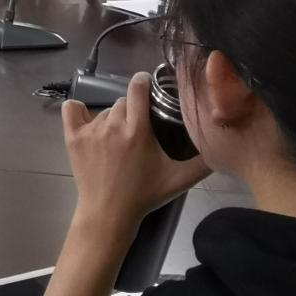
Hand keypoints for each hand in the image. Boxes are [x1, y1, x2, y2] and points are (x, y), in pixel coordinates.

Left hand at [62, 72, 211, 236]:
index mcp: (138, 131)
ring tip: (119, 140)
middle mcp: (113, 125)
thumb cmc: (145, 195)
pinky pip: (72, 109)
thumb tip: (222, 148)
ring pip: (104, 110)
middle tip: (138, 131)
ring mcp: (90, 130)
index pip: (138, 89)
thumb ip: (203, 163)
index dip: (143, 82)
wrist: (109, 213)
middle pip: (123, 102)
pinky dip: (80, 111)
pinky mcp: (72, 137)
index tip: (147, 85)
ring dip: (113, 119)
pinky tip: (89, 123)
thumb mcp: (179, 180)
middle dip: (132, 111)